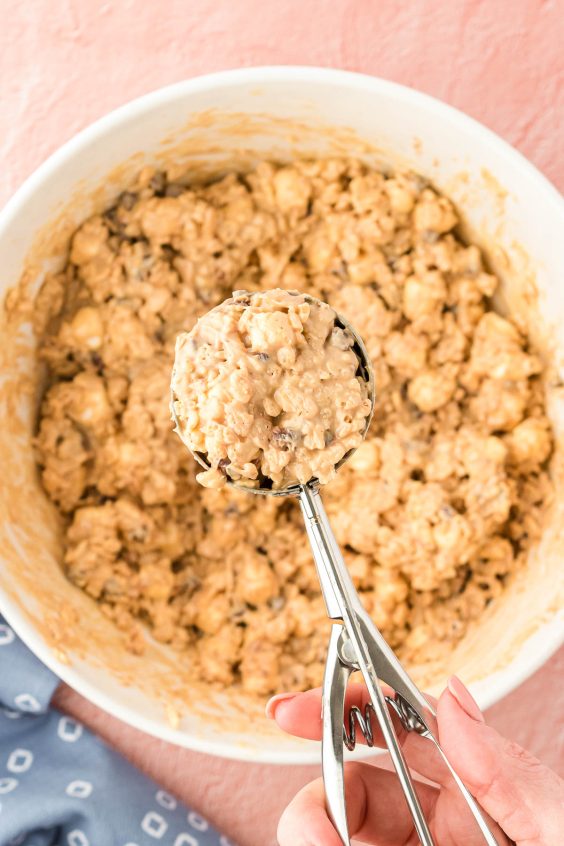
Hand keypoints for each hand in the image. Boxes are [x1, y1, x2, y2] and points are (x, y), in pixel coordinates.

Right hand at [267, 676, 563, 844]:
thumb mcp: (558, 834)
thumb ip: (511, 774)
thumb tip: (453, 697)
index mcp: (477, 793)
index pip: (402, 728)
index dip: (346, 706)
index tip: (292, 712)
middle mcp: (436, 825)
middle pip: (354, 784)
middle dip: (321, 795)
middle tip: (316, 833)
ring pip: (339, 831)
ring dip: (320, 836)